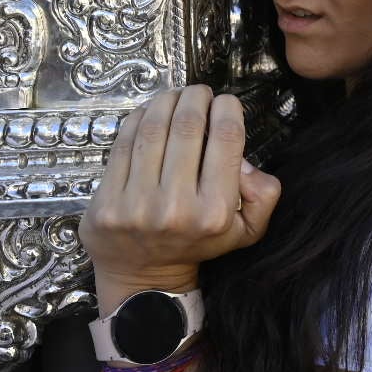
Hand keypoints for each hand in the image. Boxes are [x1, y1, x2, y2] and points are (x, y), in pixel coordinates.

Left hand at [80, 86, 281, 311]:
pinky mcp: (106, 203)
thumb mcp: (247, 230)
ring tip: (175, 96)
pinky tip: (149, 112)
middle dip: (196, 97)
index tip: (225, 103)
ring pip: (152, 129)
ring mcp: (137, 205)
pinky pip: (123, 144)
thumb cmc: (197, 244)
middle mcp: (176, 208)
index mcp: (215, 212)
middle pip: (187, 126)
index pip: (226, 138)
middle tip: (199, 93)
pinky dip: (138, 119)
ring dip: (166, 100)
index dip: (227, 108)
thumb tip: (245, 161)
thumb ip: (264, 195)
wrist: (144, 278)